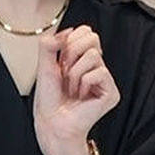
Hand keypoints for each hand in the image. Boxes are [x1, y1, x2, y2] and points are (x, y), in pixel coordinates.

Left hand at [33, 24, 120, 154]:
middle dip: (71, 54)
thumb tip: (68, 32)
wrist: (51, 123)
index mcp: (82, 58)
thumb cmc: (49, 100)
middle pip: (92, 36)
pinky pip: (100, 72)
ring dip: (75, 73)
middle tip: (65, 75)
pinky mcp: (111, 93)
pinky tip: (81, 97)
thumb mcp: (43, 65)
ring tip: (72, 89)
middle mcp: (96, 67)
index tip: (60, 63)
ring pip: (94, 55)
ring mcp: (105, 80)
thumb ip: (49, 43)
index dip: (69, 43)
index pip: (86, 31)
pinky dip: (84, 83)